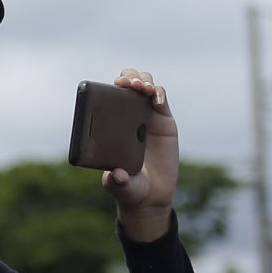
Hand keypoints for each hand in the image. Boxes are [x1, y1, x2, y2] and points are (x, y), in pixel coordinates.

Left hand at [101, 70, 179, 240]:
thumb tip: (117, 175)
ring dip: (144, 80)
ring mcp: (146, 116)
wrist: (151, 195)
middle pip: (127, 84)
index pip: (107, 97)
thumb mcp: (120, 185)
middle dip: (128, 77)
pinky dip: (158, 93)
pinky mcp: (164, 120)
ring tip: (143, 89)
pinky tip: (156, 101)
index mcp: (109, 126)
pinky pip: (161, 98)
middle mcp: (126, 116)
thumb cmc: (129, 187)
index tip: (113, 88)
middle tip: (130, 85)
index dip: (109, 88)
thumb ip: (116, 181)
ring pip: (145, 85)